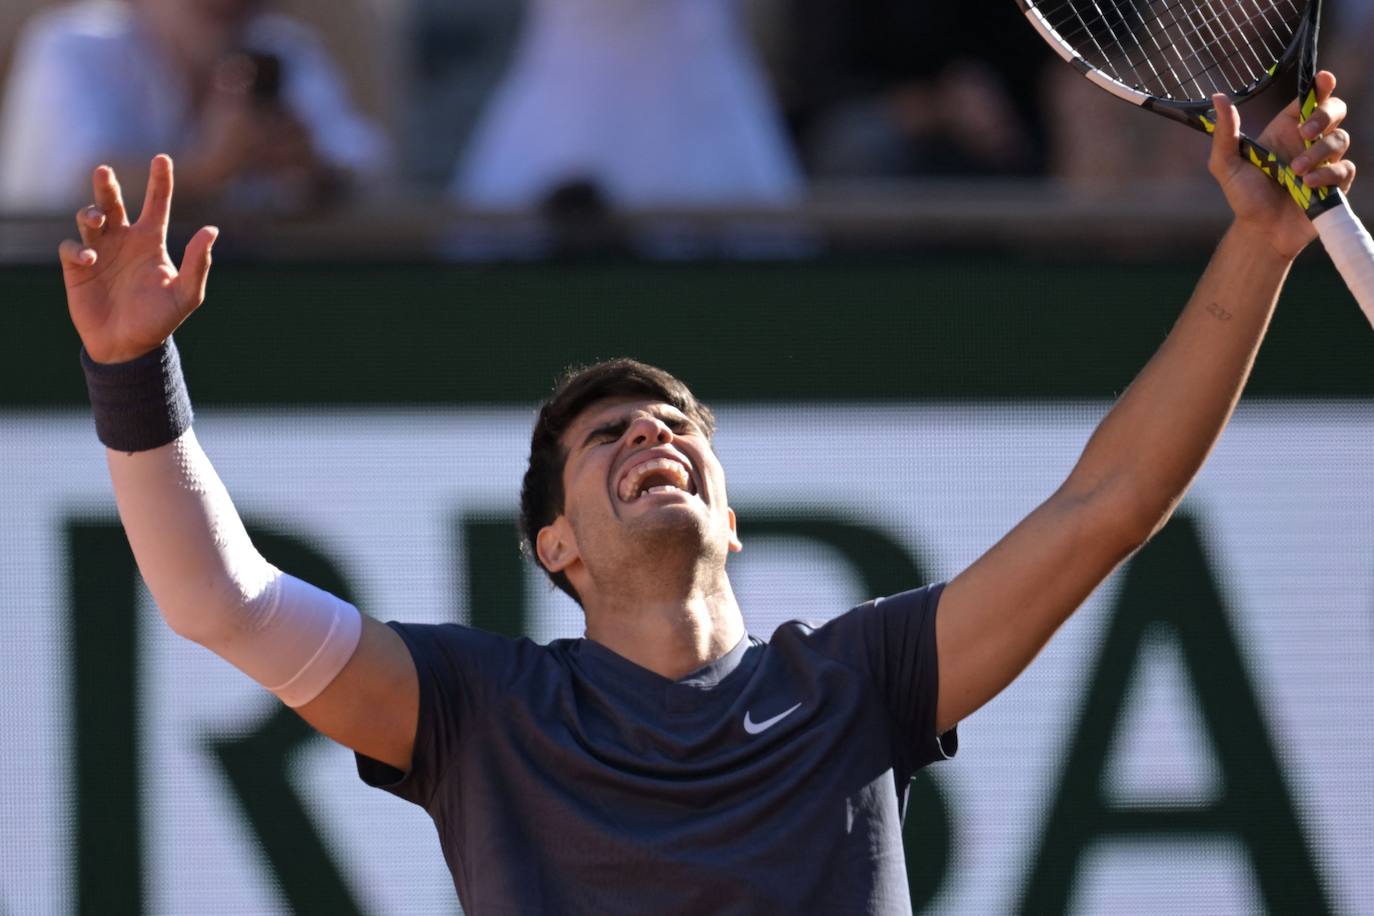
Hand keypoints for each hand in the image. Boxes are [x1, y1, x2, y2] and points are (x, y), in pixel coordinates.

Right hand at [60, 156, 217, 363]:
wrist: (129, 347)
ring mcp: (100, 251)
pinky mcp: (77, 268)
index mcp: (151, 242)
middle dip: (107, 185)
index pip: (157, 204)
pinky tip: (91, 261)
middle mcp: (124, 240)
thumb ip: (198, 263)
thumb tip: (212, 230)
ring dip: (90, 213)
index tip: (162, 158)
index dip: (160, 181)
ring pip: (89, 218)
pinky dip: (77, 249)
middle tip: (103, 171)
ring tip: (97, 220)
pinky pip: (71, 247)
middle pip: (113, 202)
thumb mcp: (186, 294)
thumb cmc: (160, 320)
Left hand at [1209, 70, 1355, 258]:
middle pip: (1335, 110)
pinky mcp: (1336, 183)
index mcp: (1286, 130)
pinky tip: (1307, 184)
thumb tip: (1218, 97)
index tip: (1324, 80)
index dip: (1320, 86)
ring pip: (1340, 138)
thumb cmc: (1244, 196)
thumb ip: (1225, 132)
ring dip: (1318, 152)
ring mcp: (1325, 160)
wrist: (1259, 231)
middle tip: (1305, 131)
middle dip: (1325, 114)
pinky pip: (1344, 168)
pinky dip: (1327, 174)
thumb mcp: (1226, 164)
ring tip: (1294, 172)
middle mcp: (1308, 141)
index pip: (1309, 99)